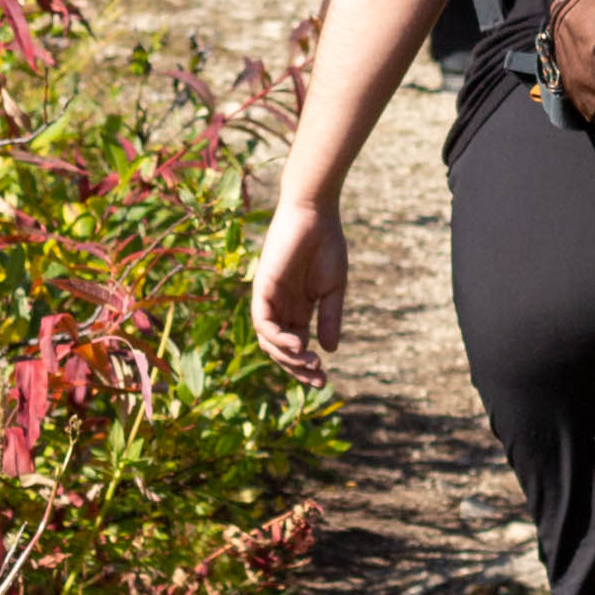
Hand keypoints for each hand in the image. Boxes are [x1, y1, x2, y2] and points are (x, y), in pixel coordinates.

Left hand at [248, 197, 345, 376]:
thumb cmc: (326, 245)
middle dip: (296, 368)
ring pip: (268, 341)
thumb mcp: (332, 289)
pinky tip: (298, 344)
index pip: (295, 346)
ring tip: (310, 363)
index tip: (324, 380)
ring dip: (287, 357)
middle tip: (318, 379)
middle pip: (280, 349)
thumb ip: (329, 319)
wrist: (316, 214)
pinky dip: (277, 338)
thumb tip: (330, 350)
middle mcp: (280, 306)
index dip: (305, 366)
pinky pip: (263, 321)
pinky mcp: (262, 287)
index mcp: (297, 308)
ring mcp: (269, 298)